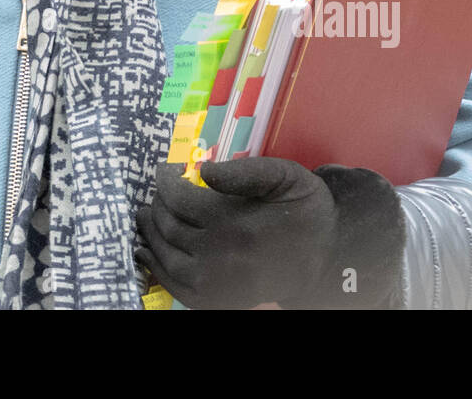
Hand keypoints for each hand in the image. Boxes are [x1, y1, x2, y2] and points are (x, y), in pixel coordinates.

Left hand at [135, 157, 405, 309]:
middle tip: (157, 193)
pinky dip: (156, 268)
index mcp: (234, 223)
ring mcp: (216, 284)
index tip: (165, 172)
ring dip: (150, 234)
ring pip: (166, 257)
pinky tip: (146, 252)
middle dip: (157, 206)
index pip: (178, 199)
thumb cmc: (303, 211)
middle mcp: (220, 257)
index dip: (165, 182)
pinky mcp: (218, 301)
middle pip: (169, 227)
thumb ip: (243, 171)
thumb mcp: (284, 177)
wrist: (327, 257)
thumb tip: (203, 170)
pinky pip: (176, 286)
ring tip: (144, 217)